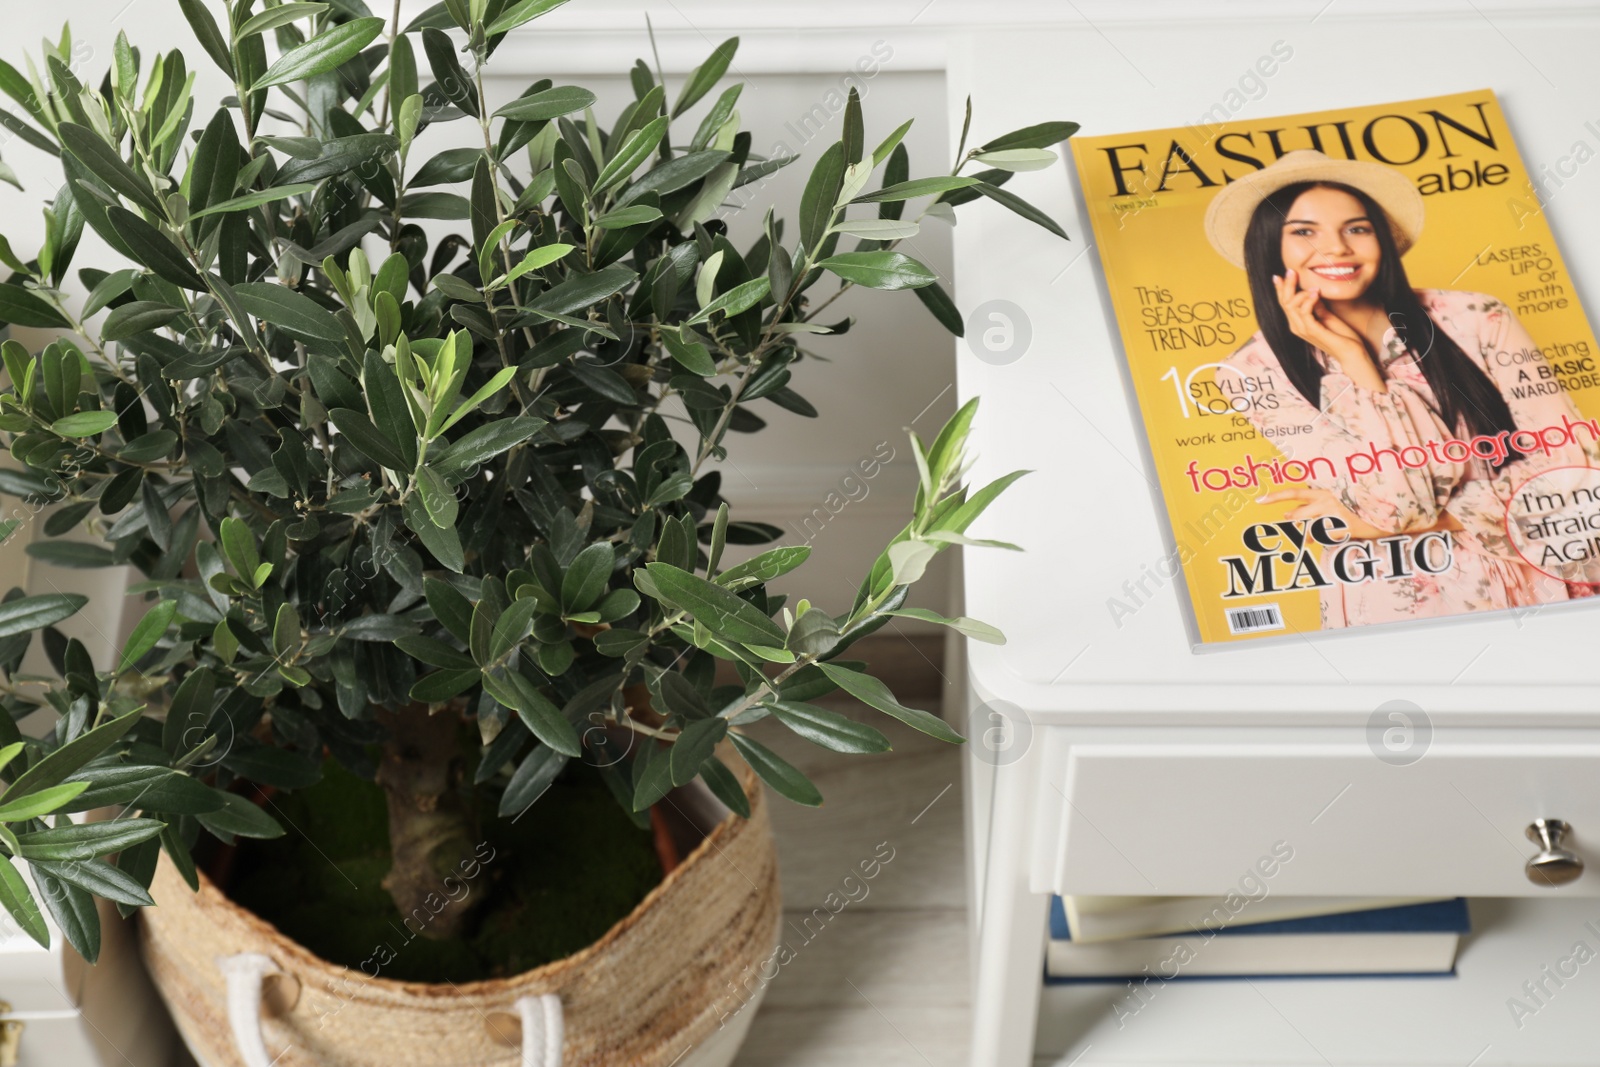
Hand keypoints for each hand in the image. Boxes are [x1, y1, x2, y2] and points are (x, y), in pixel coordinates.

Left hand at [1257, 487, 1386, 538]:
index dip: (1275, 496)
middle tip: (1308, 528)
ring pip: (1307, 530)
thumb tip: (1286, 515)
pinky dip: (1326, 540)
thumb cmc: (1355, 509)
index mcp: (1323, 492)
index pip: (1294, 493)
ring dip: (1311, 536)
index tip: (1258, 500)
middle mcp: (1326, 500)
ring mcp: (1333, 514)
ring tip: (1324, 533)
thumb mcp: (1333, 502)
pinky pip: (1322, 539)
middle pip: (1296, 516)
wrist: (1384, 517)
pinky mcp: (1340, 527)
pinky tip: (1338, 535)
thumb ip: (1310, 506)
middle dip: (1296, 525)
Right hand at [1272, 270, 1382, 387]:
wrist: (1351, 353)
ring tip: (1313, 286)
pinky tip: (1316, 292)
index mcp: (1299, 323)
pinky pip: (1305, 312)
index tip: (1282, 274)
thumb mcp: (1327, 316)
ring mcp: (1303, 330)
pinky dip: (1309, 300)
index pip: (1285, 304)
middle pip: (1285, 303)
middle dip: (1286, 285)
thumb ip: (1318, 306)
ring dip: (1300, 292)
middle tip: (1291, 271)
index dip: (1281, 289)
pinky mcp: (1313, 331)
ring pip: (1292, 306)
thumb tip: (1313, 291)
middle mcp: (1297, 327)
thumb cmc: (1341, 336)